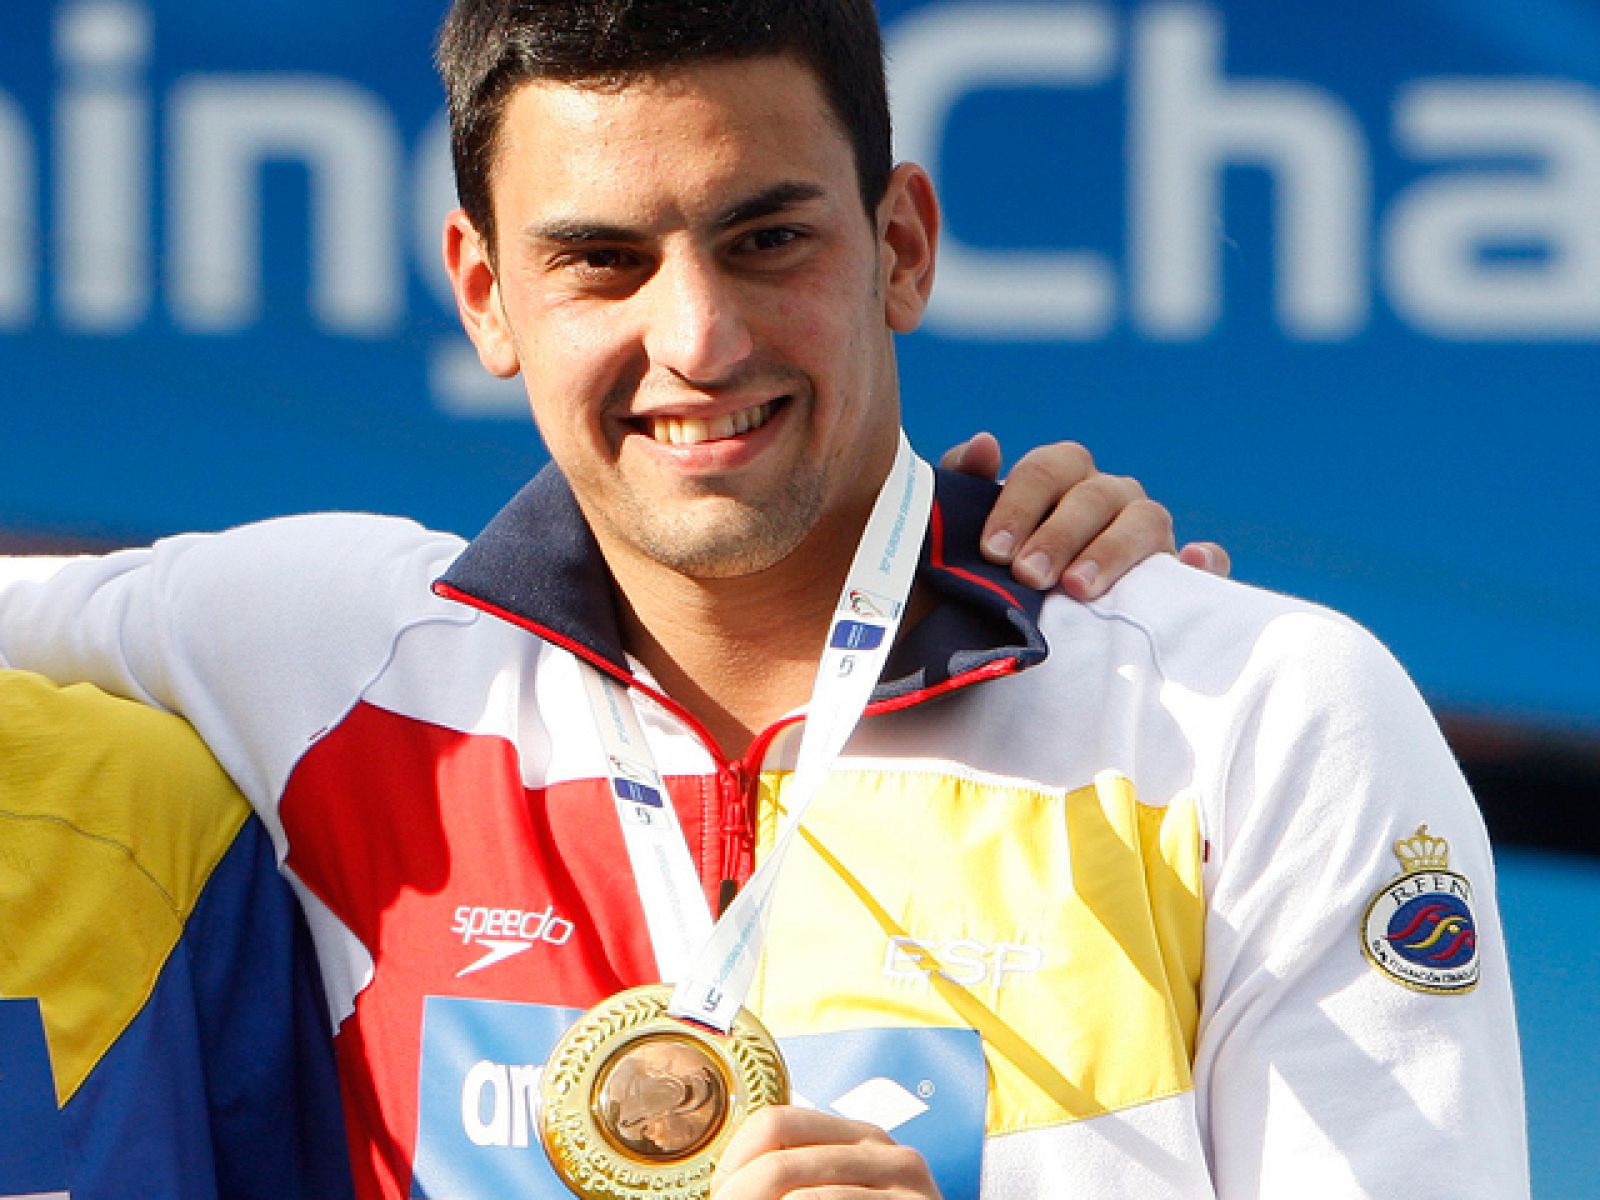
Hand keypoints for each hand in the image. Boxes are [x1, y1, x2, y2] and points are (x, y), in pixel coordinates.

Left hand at [711, 1106, 940, 1198]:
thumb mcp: (840, 1195)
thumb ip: (800, 1178)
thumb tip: (727, 1189)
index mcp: (861, 1139)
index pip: (772, 1123)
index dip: (733, 1165)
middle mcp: (888, 1154)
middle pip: (776, 1159)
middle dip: (738, 1197)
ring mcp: (907, 1190)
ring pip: (796, 1192)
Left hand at [941, 432, 1231, 600]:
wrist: (1019, 633)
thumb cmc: (993, 574)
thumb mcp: (965, 532)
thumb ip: (964, 484)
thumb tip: (984, 445)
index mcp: (1062, 480)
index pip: (1048, 469)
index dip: (1019, 504)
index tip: (992, 551)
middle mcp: (1109, 498)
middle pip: (1094, 496)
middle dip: (1058, 534)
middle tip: (1028, 576)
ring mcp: (1148, 534)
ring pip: (1145, 520)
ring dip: (1112, 550)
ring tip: (1078, 588)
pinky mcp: (1178, 577)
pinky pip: (1206, 561)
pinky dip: (1204, 559)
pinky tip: (1188, 564)